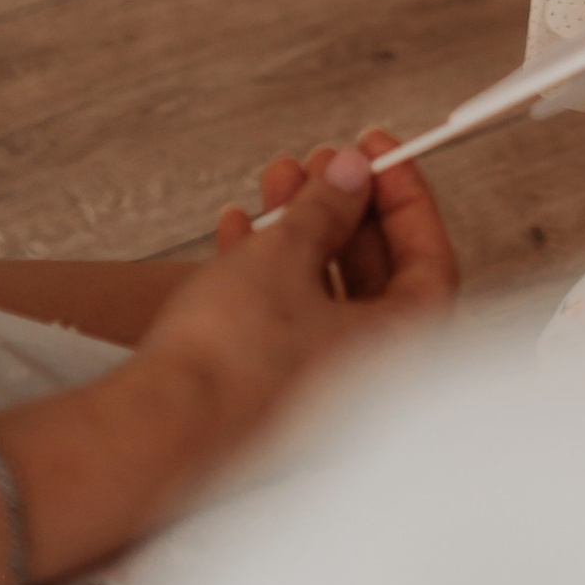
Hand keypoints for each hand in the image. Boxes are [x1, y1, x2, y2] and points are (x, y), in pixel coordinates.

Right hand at [126, 135, 456, 515]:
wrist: (156, 431)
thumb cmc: (230, 358)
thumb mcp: (285, 254)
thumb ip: (328, 207)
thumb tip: (355, 176)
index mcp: (398, 348)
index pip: (428, 258)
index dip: (406, 197)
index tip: (379, 153)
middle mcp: (368, 378)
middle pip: (375, 274)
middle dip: (345, 208)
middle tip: (321, 164)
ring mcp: (319, 392)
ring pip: (324, 293)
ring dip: (302, 230)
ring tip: (275, 181)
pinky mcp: (272, 396)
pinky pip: (287, 321)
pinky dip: (269, 272)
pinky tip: (237, 230)